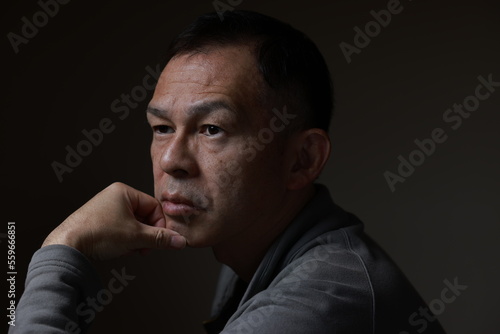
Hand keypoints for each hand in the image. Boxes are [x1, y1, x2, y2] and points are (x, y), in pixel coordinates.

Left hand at [42, 182, 185, 259]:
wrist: (66, 246)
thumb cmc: (98, 234)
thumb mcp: (136, 236)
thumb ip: (160, 238)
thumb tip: (180, 241)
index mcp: (124, 191)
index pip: (154, 206)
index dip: (159, 225)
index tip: (157, 241)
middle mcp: (114, 196)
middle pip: (144, 216)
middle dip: (146, 235)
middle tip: (143, 248)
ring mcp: (104, 209)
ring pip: (133, 225)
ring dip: (136, 240)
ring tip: (129, 250)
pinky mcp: (98, 222)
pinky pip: (120, 229)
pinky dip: (124, 240)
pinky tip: (120, 250)